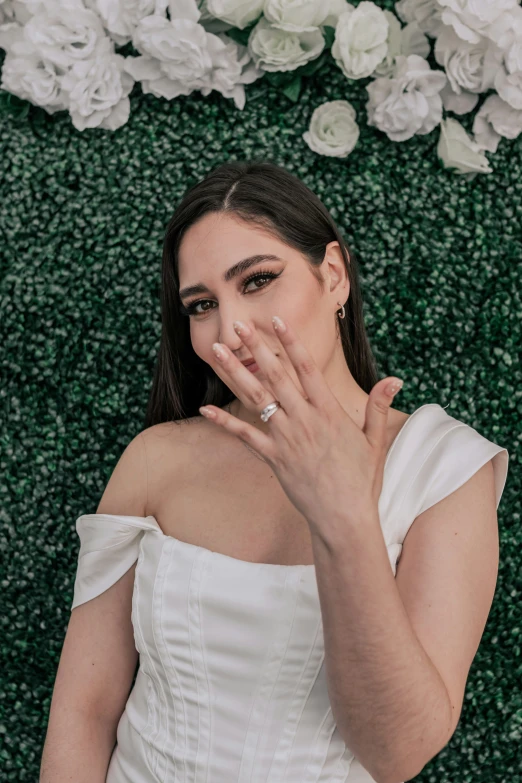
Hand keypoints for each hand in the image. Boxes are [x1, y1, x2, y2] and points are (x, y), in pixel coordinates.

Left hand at [199, 316, 402, 532]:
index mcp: (329, 411)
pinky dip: (225, 422)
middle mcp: (305, 419)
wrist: (344, 518)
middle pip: (276, 376)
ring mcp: (286, 438)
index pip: (307, 368)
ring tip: (217, 352)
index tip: (277, 320)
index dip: (291, 342)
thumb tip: (396, 379)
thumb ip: (378, 406)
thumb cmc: (361, 480)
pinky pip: (245, 436)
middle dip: (256, 348)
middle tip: (238, 325)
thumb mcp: (375, 440)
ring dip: (235, 374)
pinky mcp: (274, 458)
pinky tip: (207, 408)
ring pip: (256, 399)